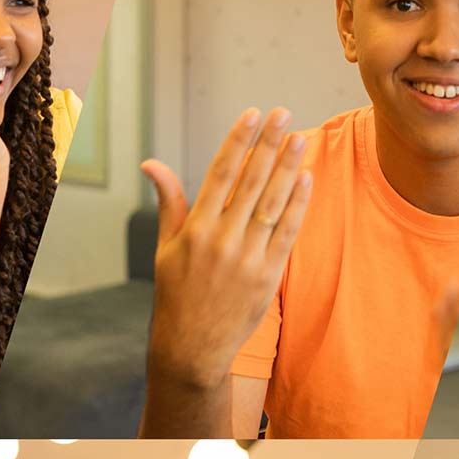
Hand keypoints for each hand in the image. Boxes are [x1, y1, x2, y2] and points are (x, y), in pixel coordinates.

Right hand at [145, 107, 313, 390]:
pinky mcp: (267, 275)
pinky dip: (297, 205)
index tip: (252, 115)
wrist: (192, 344)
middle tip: (284, 114)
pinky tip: (306, 179)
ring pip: (272, 203)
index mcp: (194, 231)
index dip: (238, 142)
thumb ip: (169, 201)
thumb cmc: (176, 292)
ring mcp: (247, 259)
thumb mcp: (165, 247)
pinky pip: (286, 233)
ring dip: (288, 168)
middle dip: (268, 145)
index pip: (219, 175)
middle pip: (249, 182)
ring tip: (301, 139)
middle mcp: (221, 241)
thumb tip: (151, 164)